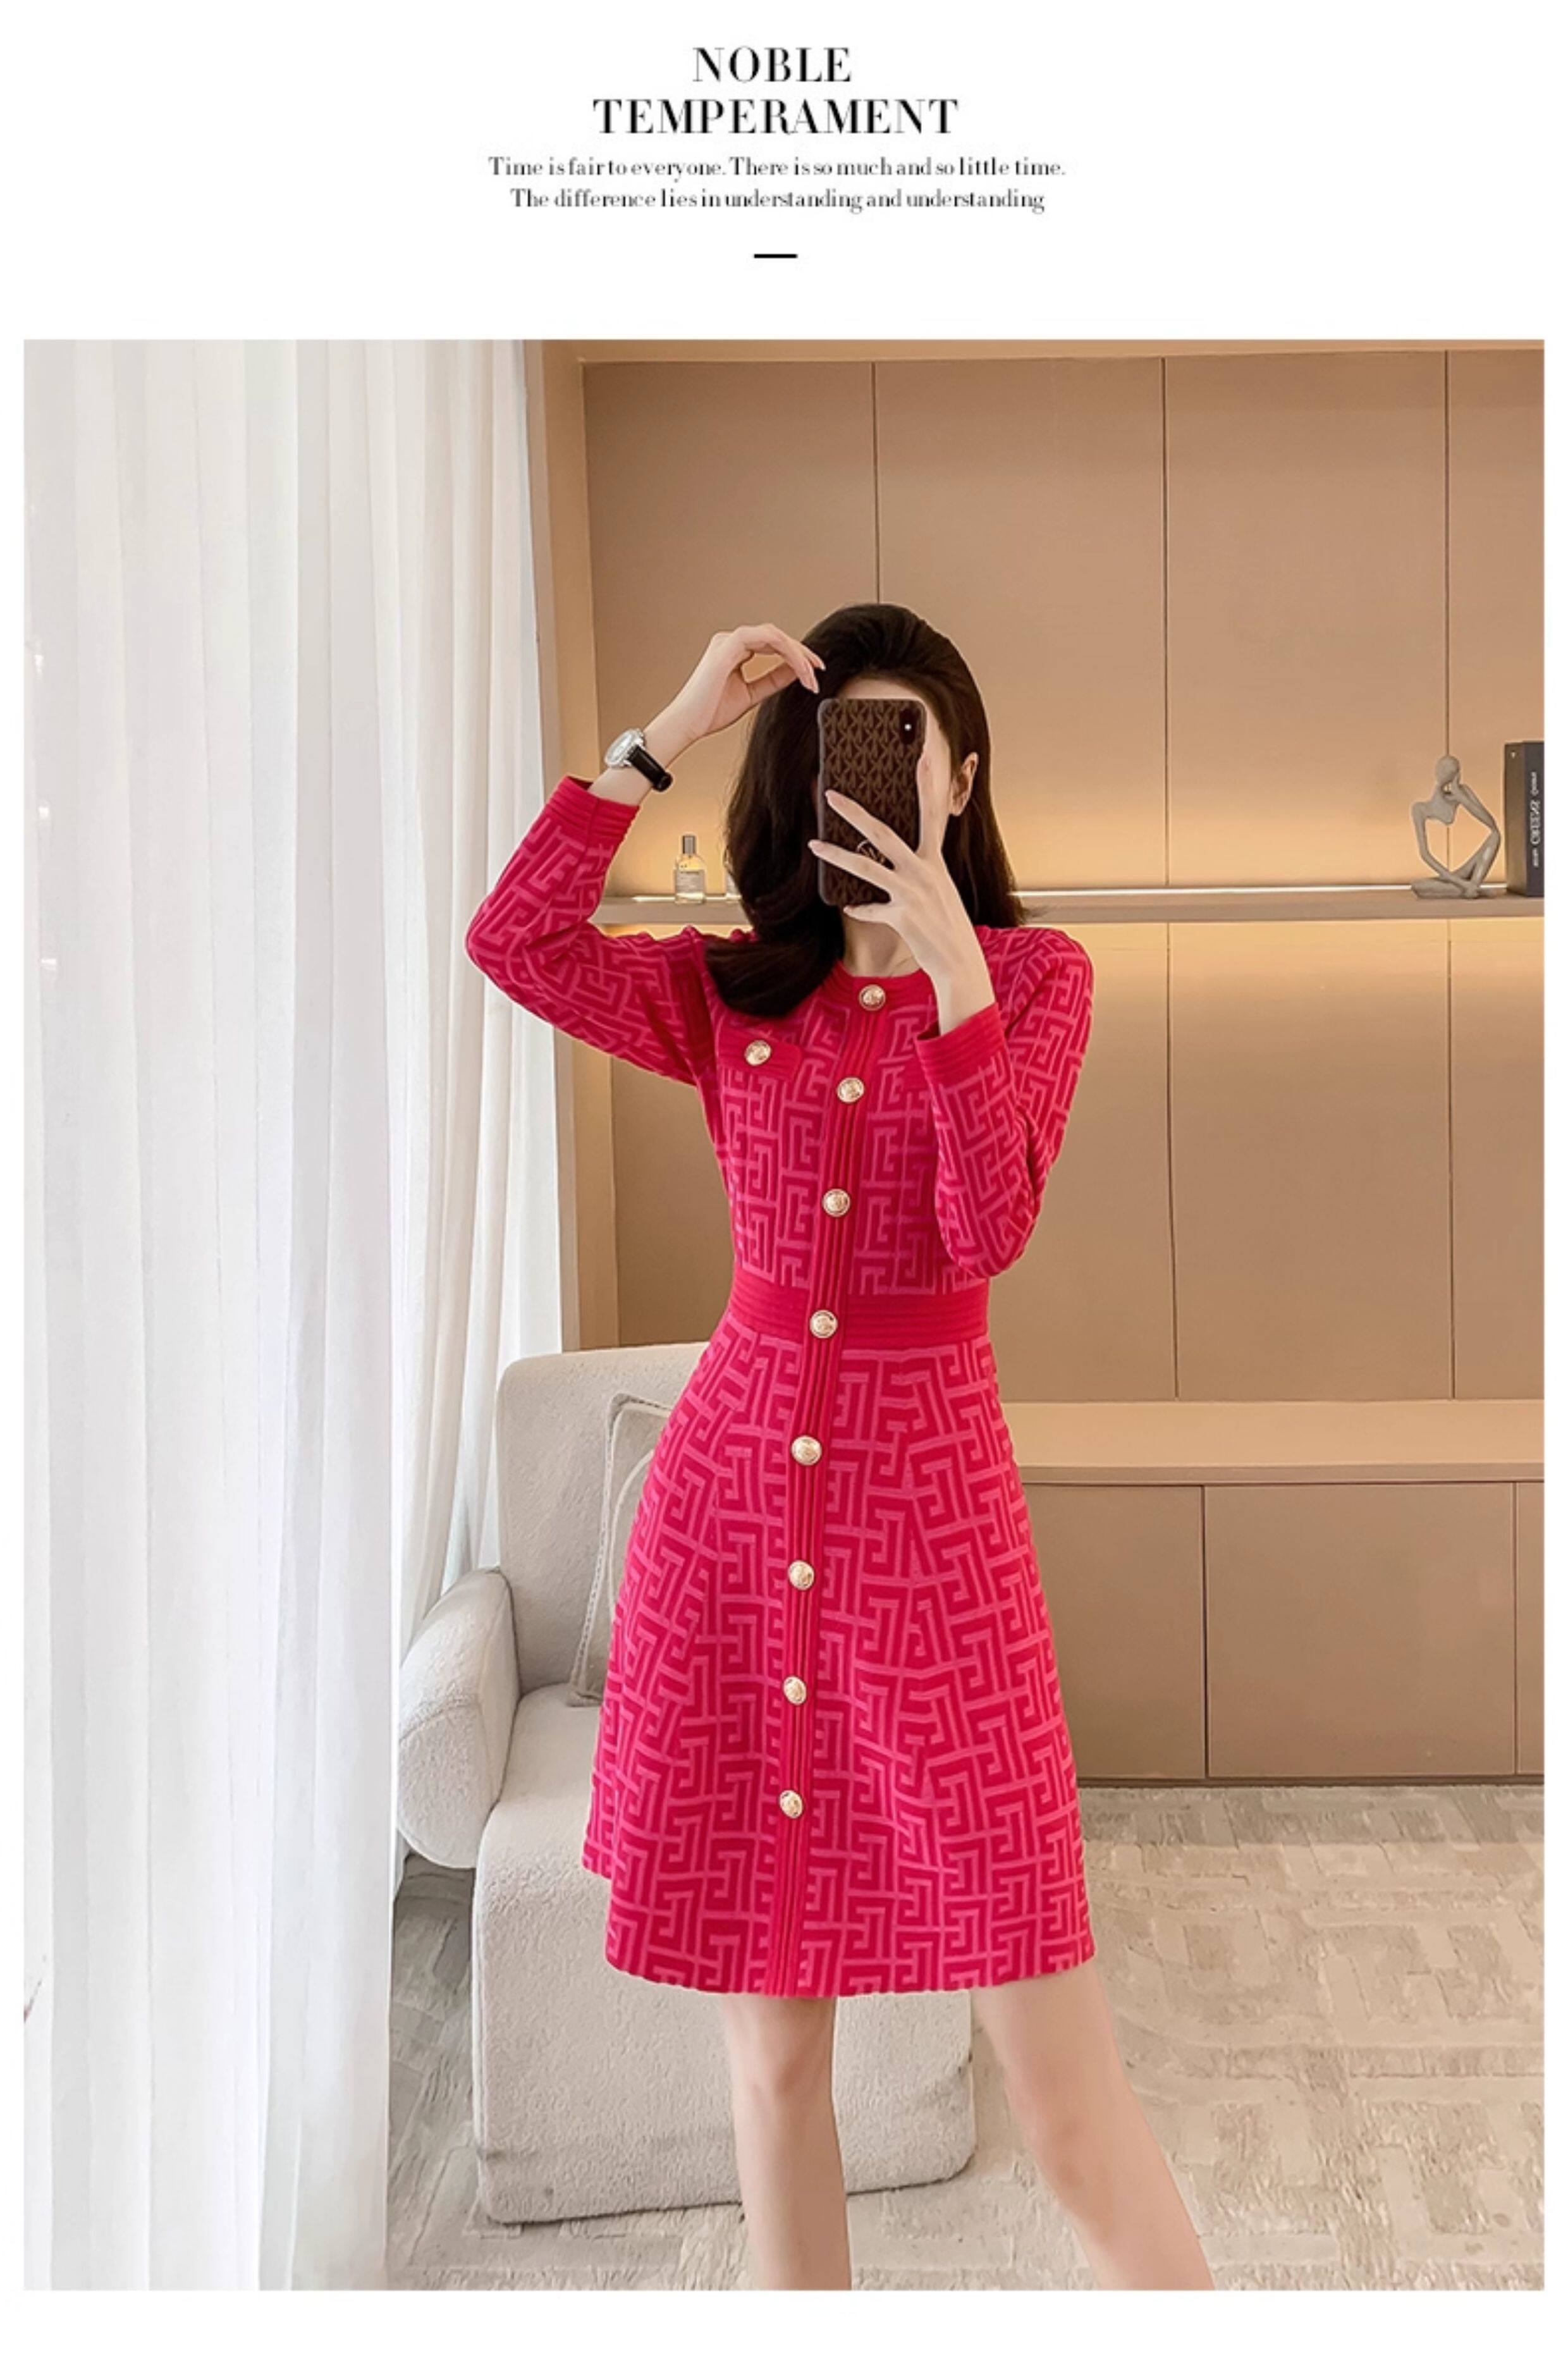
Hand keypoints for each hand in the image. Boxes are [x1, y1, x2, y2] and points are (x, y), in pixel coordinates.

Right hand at [645, 623, 823, 768]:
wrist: (688, 724)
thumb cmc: (710, 712)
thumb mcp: (752, 694)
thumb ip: (772, 680)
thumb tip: (795, 671)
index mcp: (734, 651)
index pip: (773, 645)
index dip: (796, 656)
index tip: (814, 672)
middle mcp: (731, 641)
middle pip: (776, 637)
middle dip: (801, 653)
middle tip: (818, 670)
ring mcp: (728, 641)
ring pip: (774, 635)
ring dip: (796, 653)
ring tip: (810, 673)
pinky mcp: (728, 646)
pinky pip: (767, 639)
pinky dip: (786, 652)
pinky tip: (798, 667)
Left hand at [808, 790, 994, 1026]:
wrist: (959, 961)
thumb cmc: (947, 924)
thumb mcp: (939, 889)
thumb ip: (920, 870)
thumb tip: (897, 858)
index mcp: (935, 861)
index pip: (932, 815)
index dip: (926, 785)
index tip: (919, 758)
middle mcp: (924, 872)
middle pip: (884, 833)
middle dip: (855, 812)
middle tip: (832, 795)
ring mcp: (912, 893)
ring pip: (866, 867)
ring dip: (836, 855)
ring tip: (814, 844)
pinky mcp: (902, 916)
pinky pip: (869, 908)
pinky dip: (858, 908)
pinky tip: (849, 907)